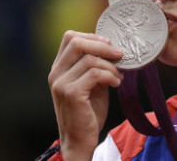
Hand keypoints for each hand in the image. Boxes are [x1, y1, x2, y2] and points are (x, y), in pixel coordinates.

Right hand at [48, 30, 122, 160]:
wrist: (80, 139)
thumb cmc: (88, 111)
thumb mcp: (92, 83)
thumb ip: (95, 66)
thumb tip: (113, 49)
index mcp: (59, 67)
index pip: (70, 38)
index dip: (92, 36)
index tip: (110, 43)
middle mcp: (56, 73)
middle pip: (77, 42)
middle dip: (102, 45)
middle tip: (120, 54)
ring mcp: (61, 83)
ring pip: (89, 59)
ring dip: (110, 66)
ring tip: (119, 76)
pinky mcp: (71, 94)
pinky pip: (94, 74)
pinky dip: (110, 76)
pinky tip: (116, 83)